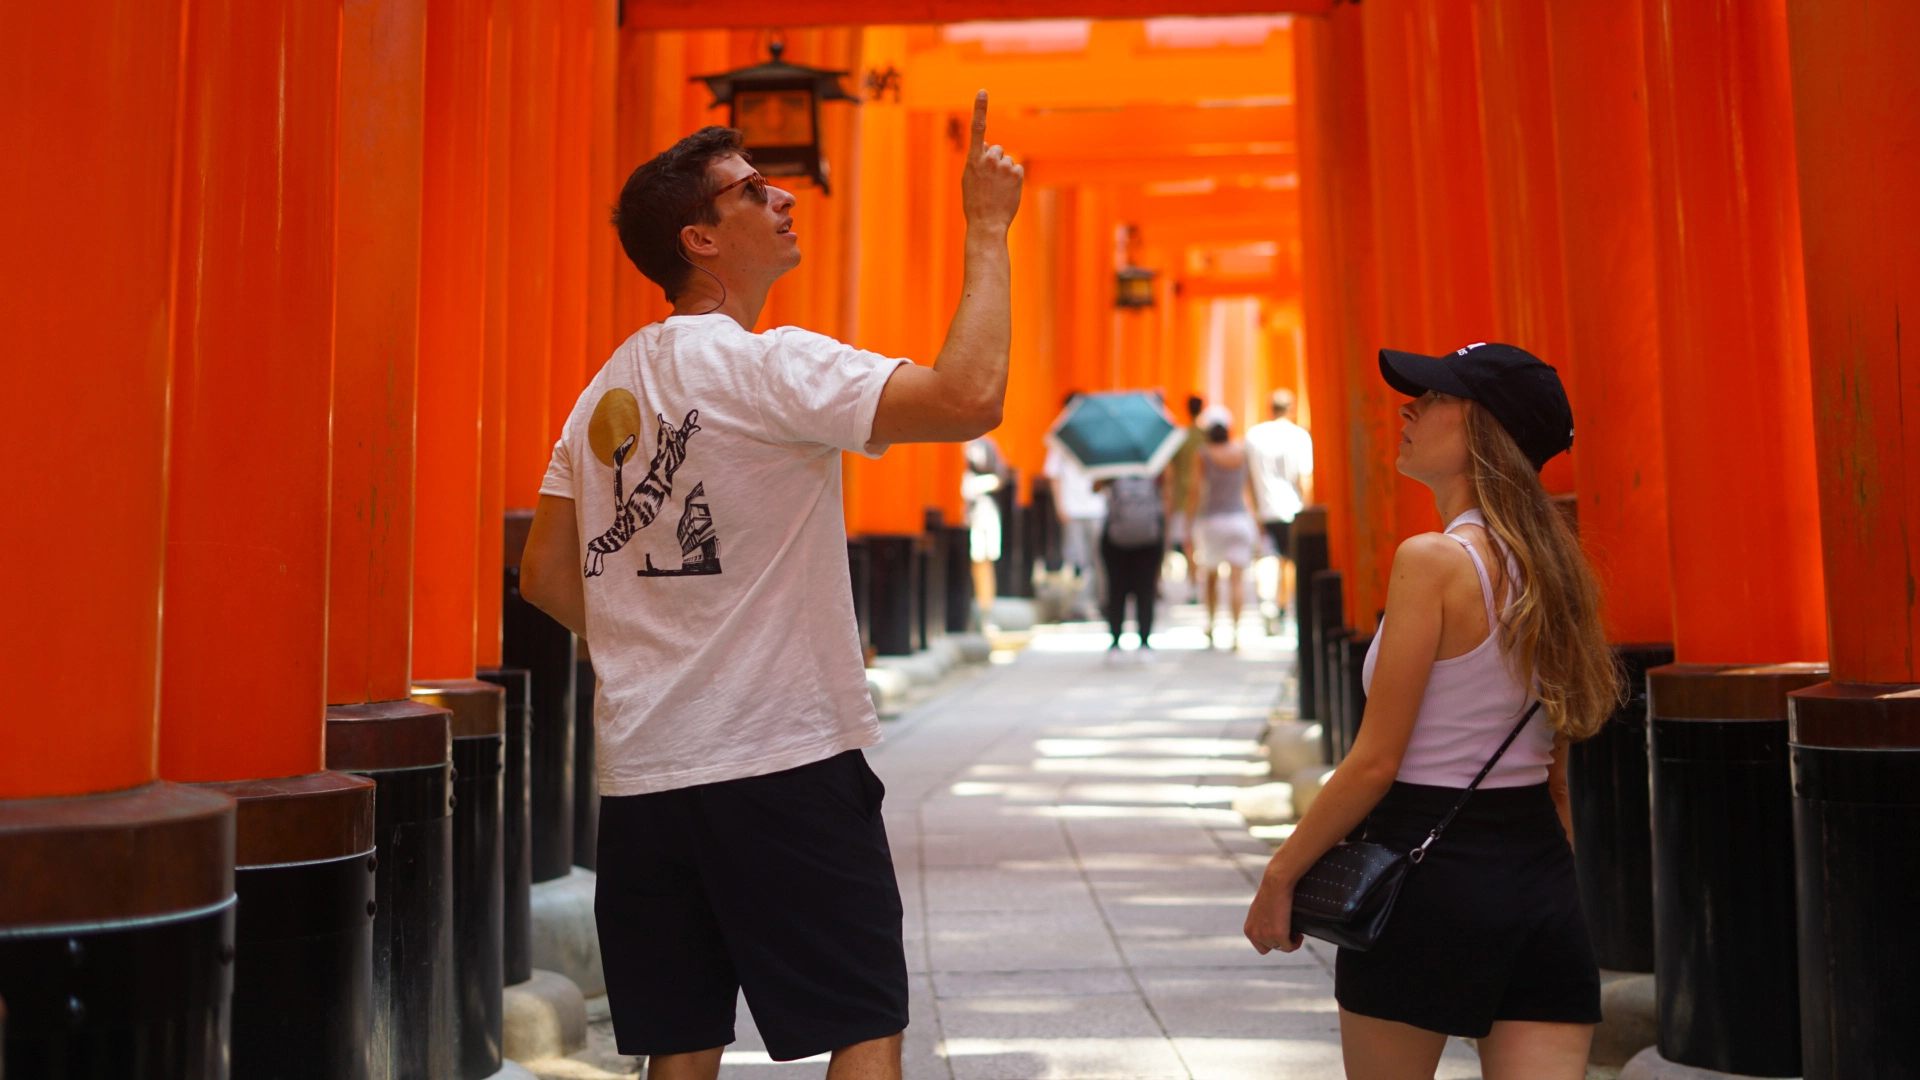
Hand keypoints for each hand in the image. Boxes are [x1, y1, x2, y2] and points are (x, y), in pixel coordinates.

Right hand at [960, 90, 1022, 231]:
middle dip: (995, 161)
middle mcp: (989, 159)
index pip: (977, 129)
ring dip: (1004, 172)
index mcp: (973, 159)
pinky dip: (1014, 179)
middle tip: (989, 181)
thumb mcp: (969, 179)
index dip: (980, 109)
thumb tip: (988, 145)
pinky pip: (1017, 169)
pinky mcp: (1018, 173)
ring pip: (1007, 161)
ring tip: (997, 190)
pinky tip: (1007, 192)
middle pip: (996, 149)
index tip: (982, 92)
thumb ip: (977, 160)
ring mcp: (1005, 166)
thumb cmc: (975, 203)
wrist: (987, 223)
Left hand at [1244, 873, 1304, 954]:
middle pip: (1273, 947)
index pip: (1261, 947)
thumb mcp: (1260, 911)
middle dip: (1282, 940)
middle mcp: (1254, 935)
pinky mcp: (1278, 935)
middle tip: (1290, 931)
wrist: (1276, 884)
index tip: (1282, 934)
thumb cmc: (1270, 893)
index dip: (1273, 942)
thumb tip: (1271, 930)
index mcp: (1248, 930)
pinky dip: (1296, 943)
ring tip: (1294, 930)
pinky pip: (1289, 947)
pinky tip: (1299, 935)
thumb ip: (1261, 923)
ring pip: (1282, 947)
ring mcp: (1266, 936)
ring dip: (1290, 940)